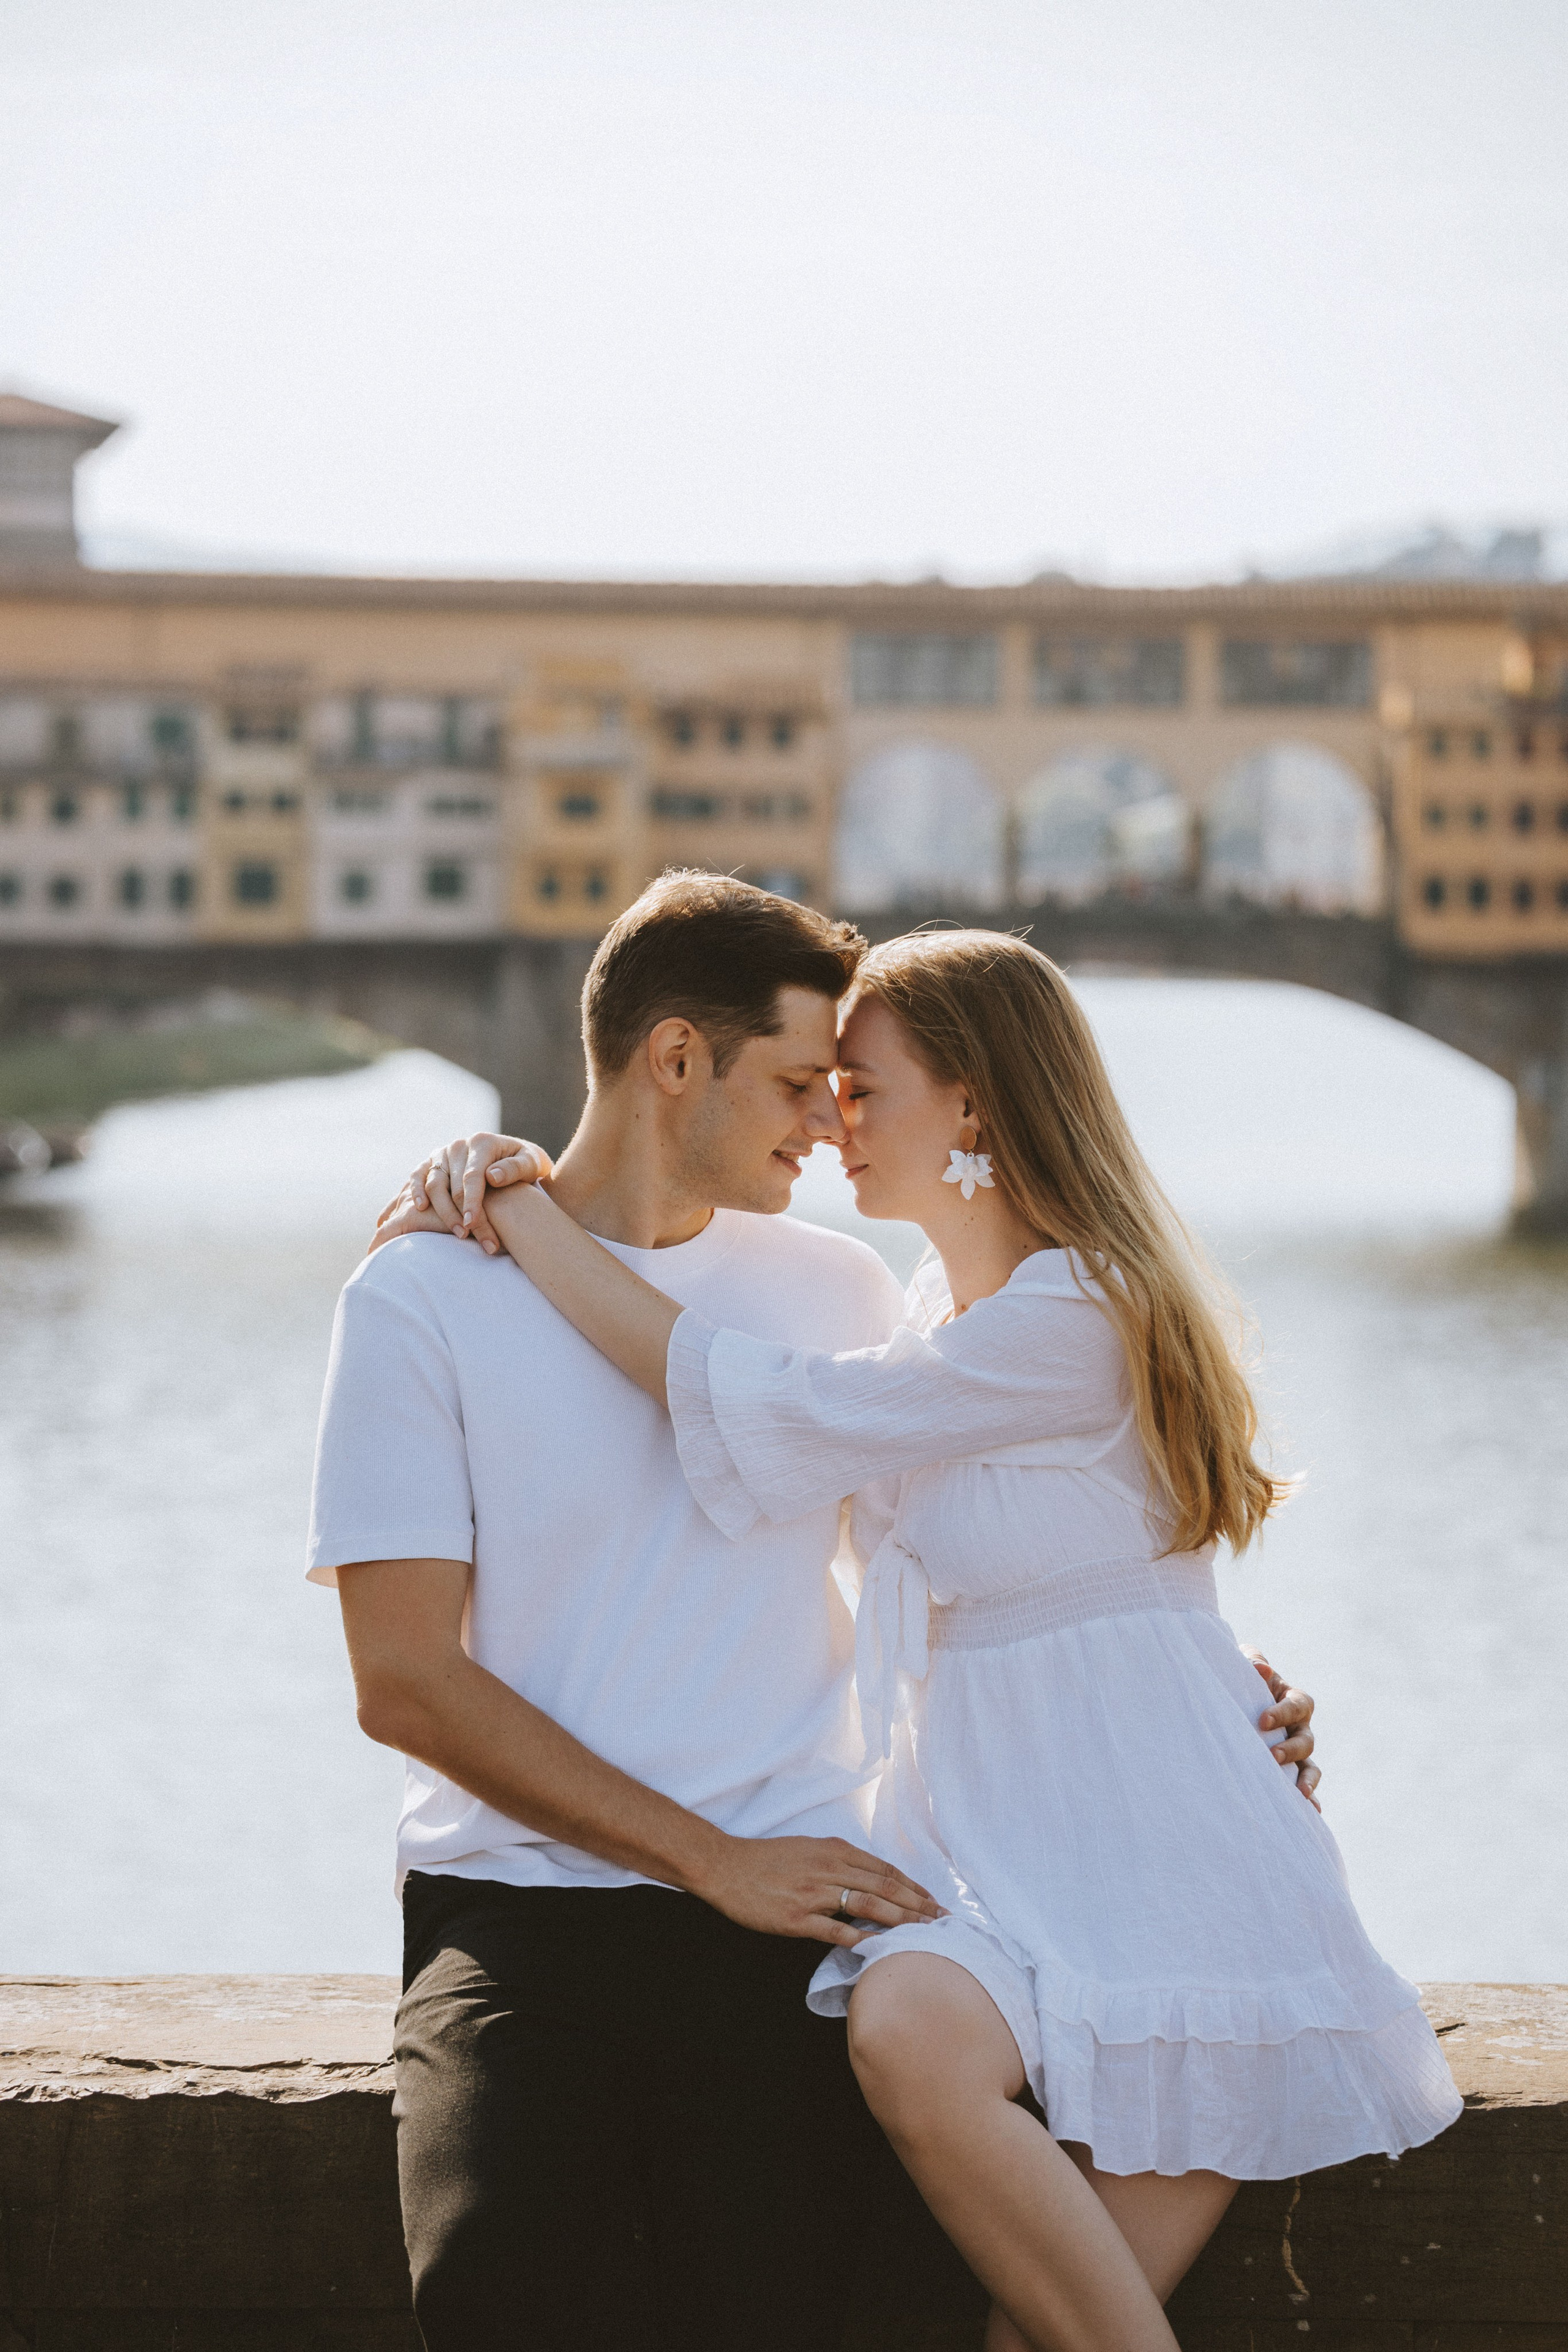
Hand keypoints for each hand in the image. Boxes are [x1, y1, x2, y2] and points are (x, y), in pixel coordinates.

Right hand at [373, 1131, 551, 1255]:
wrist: (516, 1156)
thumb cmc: (527, 1163)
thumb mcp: (532, 1163)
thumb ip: (515, 1169)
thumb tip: (492, 1177)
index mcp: (482, 1142)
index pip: (473, 1176)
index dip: (472, 1202)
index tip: (472, 1224)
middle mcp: (459, 1146)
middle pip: (454, 1186)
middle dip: (462, 1216)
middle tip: (476, 1241)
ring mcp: (443, 1153)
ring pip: (434, 1184)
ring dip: (443, 1212)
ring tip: (459, 1234)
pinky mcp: (432, 1162)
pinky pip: (418, 1176)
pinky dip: (416, 1191)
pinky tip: (418, 1209)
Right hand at [693, 1833, 946, 1948]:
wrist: (726, 1867)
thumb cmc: (768, 1859)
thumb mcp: (808, 1849)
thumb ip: (840, 1862)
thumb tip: (871, 1879)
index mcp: (833, 1851)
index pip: (884, 1870)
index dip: (914, 1887)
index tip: (934, 1902)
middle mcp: (828, 1869)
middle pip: (884, 1888)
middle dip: (918, 1905)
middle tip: (943, 1922)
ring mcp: (812, 1894)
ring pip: (867, 1906)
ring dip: (900, 1921)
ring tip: (924, 1935)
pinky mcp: (796, 1918)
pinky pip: (835, 1930)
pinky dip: (861, 1939)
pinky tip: (880, 1949)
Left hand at [1243, 1648, 1320, 1810]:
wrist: (1228, 1697)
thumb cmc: (1238, 1677)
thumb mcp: (1243, 1662)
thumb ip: (1253, 1661)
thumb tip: (1262, 1669)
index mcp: (1292, 1699)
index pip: (1298, 1705)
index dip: (1284, 1712)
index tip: (1262, 1720)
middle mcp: (1299, 1727)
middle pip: (1306, 1739)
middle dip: (1291, 1749)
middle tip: (1271, 1756)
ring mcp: (1295, 1750)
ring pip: (1310, 1766)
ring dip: (1307, 1779)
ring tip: (1300, 1793)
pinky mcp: (1287, 1770)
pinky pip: (1303, 1785)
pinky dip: (1310, 1798)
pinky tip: (1311, 1813)